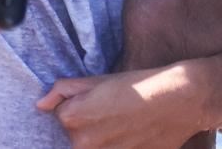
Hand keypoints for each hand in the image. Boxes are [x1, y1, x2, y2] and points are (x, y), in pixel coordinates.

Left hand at [37, 65, 210, 148]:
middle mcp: (83, 143)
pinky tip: (130, 134)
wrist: (180, 101)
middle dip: (87, 124)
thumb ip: (64, 90)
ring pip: (91, 146)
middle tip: (113, 112)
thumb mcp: (100, 79)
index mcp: (74, 117)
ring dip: (101, 138)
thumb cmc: (141, 86)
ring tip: (123, 124)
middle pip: (73, 135)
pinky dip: (115, 145)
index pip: (59, 116)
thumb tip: (41, 105)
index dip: (77, 106)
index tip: (96, 102)